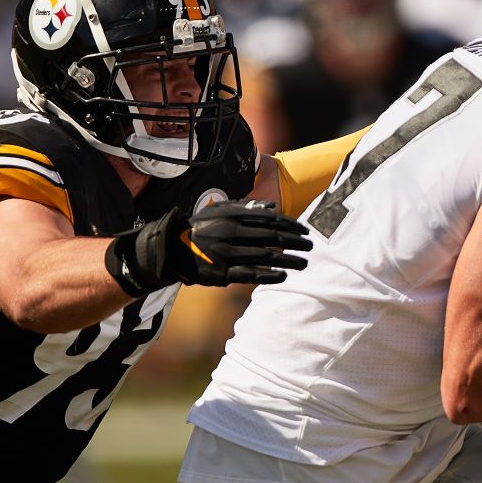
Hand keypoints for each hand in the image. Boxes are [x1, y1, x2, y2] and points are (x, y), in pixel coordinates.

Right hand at [106, 200, 311, 293]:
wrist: (170, 249)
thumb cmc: (200, 228)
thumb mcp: (219, 210)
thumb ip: (245, 207)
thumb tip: (272, 207)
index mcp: (231, 216)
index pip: (269, 220)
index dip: (290, 225)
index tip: (305, 231)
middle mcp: (230, 233)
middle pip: (271, 237)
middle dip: (295, 242)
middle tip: (311, 246)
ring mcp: (226, 254)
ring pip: (265, 256)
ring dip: (288, 259)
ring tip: (305, 262)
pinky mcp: (221, 273)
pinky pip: (250, 274)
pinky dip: (269, 275)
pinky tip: (284, 275)